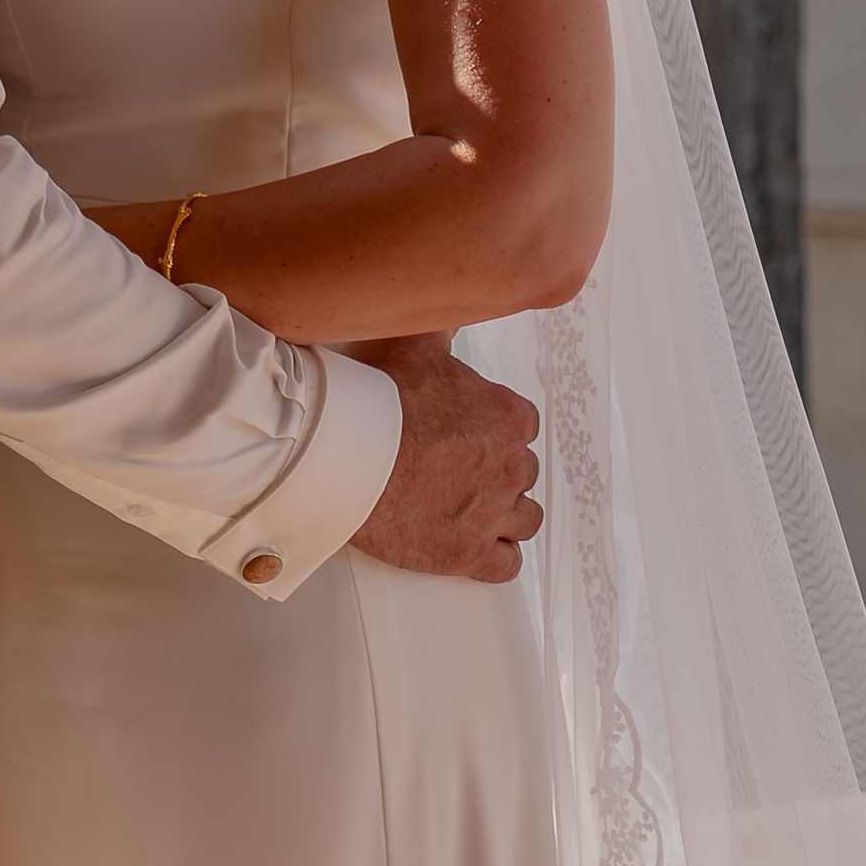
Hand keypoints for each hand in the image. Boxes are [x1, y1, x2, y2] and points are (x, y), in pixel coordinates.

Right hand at [352, 330, 543, 585]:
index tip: (469, 438)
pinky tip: (475, 548)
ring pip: (522, 520)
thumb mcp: (413, 343)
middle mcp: (511, 466)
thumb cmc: (375, 402)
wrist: (344, 458)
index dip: (495, 434)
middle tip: (457, 473)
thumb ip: (440, 324)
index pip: (522, 428)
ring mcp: (493, 514)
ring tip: (470, 511)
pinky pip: (505, 565)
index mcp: (508, 417)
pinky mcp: (469, 555)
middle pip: (521, 473)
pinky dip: (494, 559)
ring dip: (502, 517)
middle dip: (495, 474)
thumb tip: (447, 300)